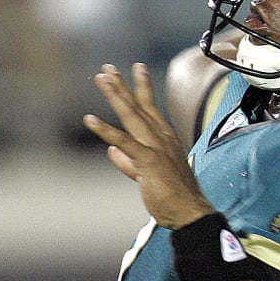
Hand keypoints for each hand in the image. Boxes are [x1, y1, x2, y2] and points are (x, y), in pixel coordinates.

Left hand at [83, 63, 215, 228]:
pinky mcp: (148, 160)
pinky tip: (89, 119)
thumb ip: (128, 161)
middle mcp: (161, 137)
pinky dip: (105, 130)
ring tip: (102, 78)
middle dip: (122, 85)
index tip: (136, 68)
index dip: (141, 87)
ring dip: (115, 95)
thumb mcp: (145, 175)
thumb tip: (111, 150)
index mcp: (164, 139)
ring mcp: (156, 147)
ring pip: (131, 115)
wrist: (189, 212)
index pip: (150, 108)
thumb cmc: (172, 196)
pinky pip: (124, 141)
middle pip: (139, 105)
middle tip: (107, 68)